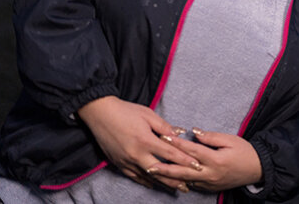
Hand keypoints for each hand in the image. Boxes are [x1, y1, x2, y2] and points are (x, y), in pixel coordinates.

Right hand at [77, 96, 201, 191]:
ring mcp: (126, 161)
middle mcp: (136, 154)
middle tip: (190, 184)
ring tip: (176, 188)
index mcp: (145, 140)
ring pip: (148, 177)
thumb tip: (180, 134)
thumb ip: (165, 127)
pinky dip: (146, 182)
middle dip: (176, 178)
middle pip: (160, 171)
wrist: (100, 114)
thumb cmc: (126, 111)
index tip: (198, 165)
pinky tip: (155, 185)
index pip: (170, 153)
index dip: (185, 160)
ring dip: (163, 183)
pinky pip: (134, 177)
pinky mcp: (119, 163)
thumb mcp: (148, 114)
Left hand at [146, 128, 262, 191]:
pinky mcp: (209, 188)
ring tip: (153, 172)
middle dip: (165, 167)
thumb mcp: (230, 140)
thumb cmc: (244, 151)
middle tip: (149, 164)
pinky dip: (179, 181)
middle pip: (183, 170)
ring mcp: (209, 183)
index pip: (192, 150)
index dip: (178, 144)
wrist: (257, 169)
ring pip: (184, 180)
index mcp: (216, 160)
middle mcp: (210, 174)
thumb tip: (194, 132)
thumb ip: (211, 137)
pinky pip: (191, 185)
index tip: (164, 137)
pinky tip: (168, 178)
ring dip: (168, 176)